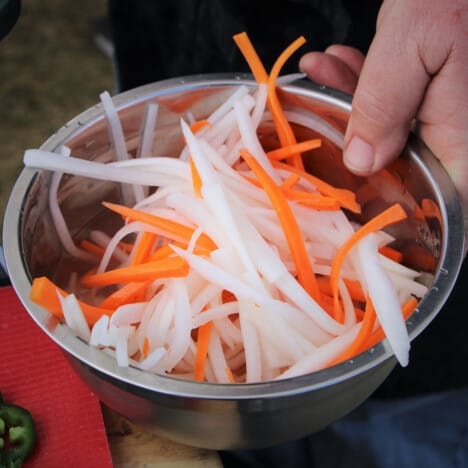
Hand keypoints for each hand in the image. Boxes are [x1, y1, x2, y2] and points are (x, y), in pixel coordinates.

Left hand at [299, 0, 467, 217]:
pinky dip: (366, 83)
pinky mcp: (432, 89)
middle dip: (355, 136)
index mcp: (461, 132)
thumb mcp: (413, 42)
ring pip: (394, 127)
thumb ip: (386, 105)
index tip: (354, 195)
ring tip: (325, 70)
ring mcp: (444, 110)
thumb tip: (362, 161)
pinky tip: (340, 63)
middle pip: (403, 161)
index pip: (439, 197)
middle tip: (321, 108)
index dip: (399, 206)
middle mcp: (457, 128)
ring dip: (353, 101)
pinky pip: (397, 99)